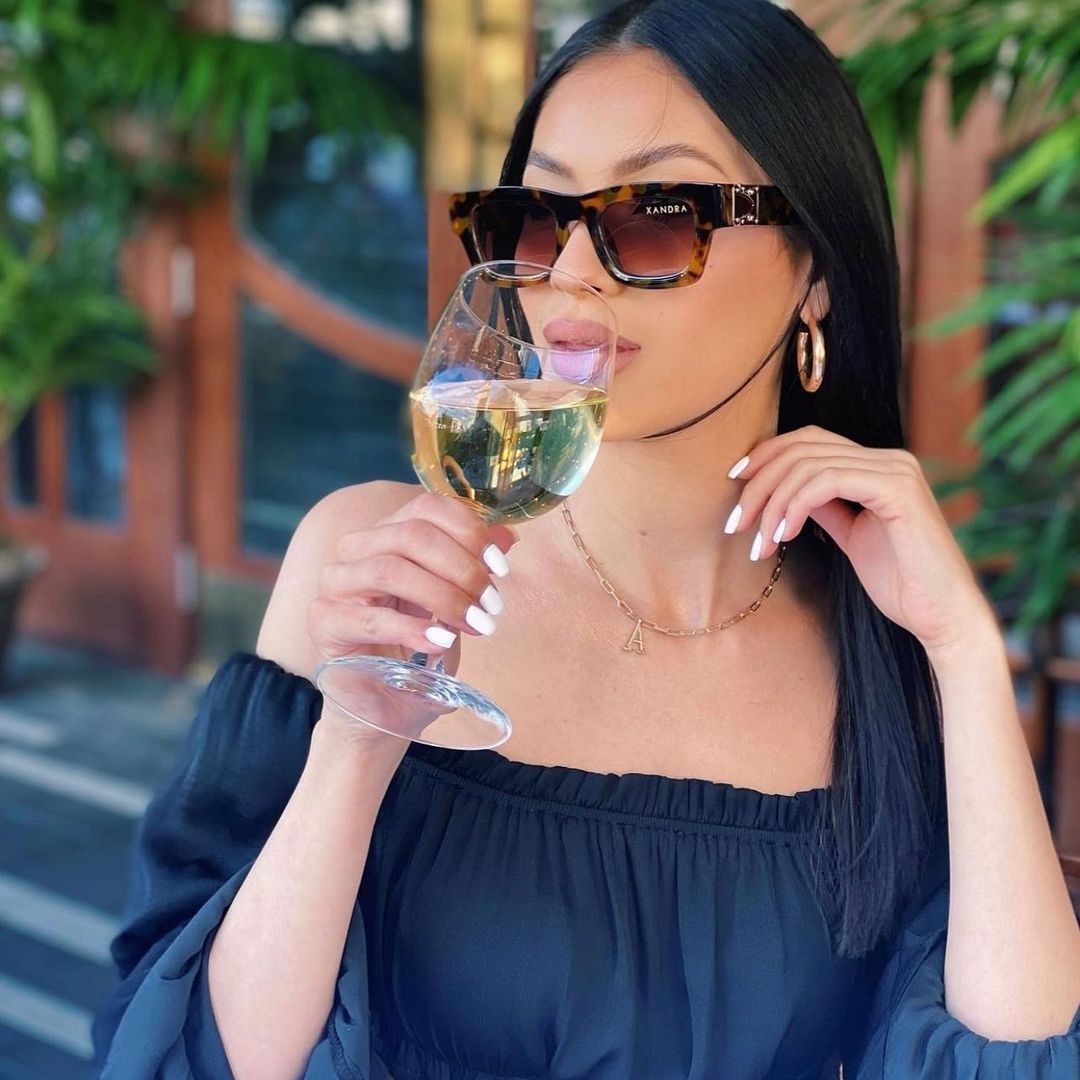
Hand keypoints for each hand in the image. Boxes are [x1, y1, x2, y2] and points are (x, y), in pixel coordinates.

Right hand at [308, 490, 519, 673]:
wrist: (383, 705)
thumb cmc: (418, 651)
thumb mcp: (454, 604)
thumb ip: (473, 567)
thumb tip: (508, 536)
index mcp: (388, 534)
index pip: (427, 507)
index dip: (469, 531)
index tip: (500, 566)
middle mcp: (356, 550)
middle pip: (412, 535)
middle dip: (462, 568)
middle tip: (492, 604)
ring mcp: (335, 583)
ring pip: (390, 569)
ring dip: (443, 596)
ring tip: (476, 624)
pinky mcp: (324, 622)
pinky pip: (371, 618)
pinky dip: (412, 629)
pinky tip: (442, 643)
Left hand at [725, 425, 995, 654]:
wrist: (942, 617)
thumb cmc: (900, 584)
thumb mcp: (849, 536)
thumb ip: (822, 507)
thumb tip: (781, 490)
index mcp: (878, 466)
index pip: (809, 441)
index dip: (766, 456)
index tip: (734, 486)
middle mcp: (889, 459)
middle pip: (802, 449)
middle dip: (758, 484)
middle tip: (735, 524)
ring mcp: (896, 470)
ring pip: (808, 465)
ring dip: (771, 504)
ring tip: (758, 544)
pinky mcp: (898, 489)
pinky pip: (827, 481)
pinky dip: (795, 506)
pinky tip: (782, 536)